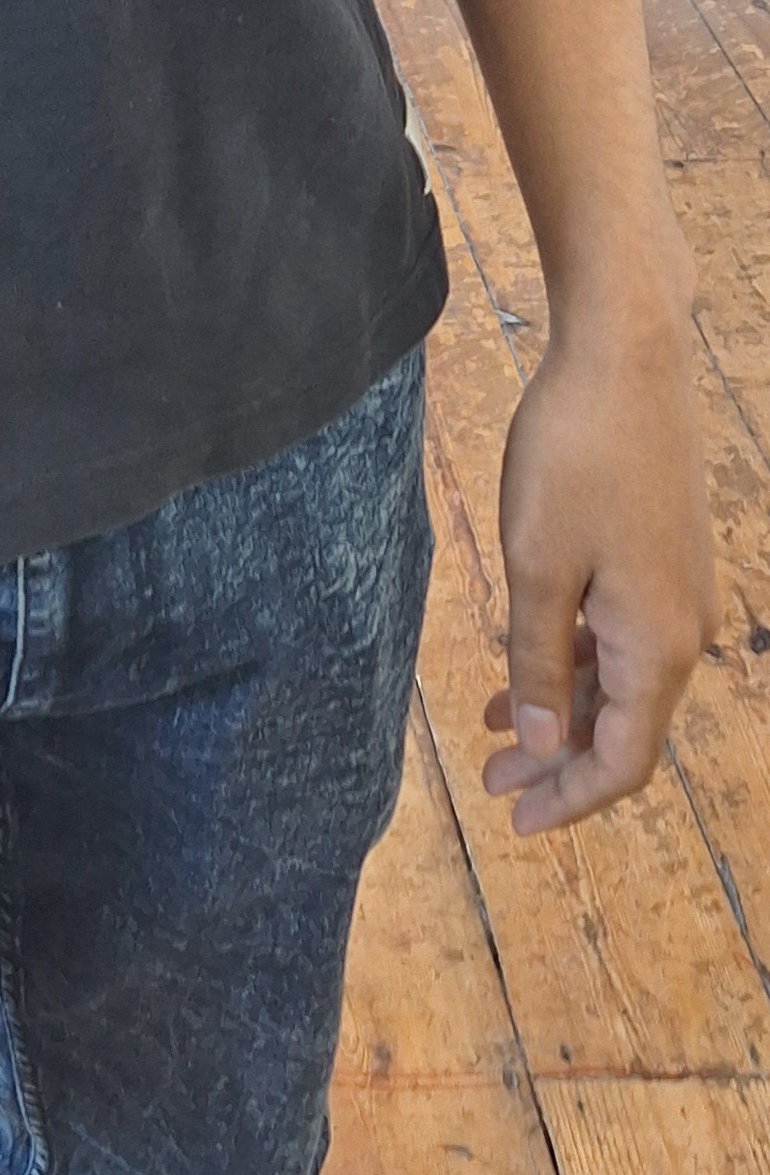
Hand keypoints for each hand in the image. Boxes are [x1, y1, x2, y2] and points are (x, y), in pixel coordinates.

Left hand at [481, 298, 717, 834]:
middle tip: (490, 782)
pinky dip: (574, 653)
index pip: (622, 761)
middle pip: (623, 725)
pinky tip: (524, 651)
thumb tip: (542, 746)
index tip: (513, 822)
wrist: (627, 353)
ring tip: (491, 724)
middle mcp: (684, 629)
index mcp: (659, 648)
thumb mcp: (537, 568)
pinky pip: (621, 630)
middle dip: (556, 759)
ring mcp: (678, 588)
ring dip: (559, 704)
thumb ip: (537, 663)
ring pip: (618, 676)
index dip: (568, 798)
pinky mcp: (664, 551)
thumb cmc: (575, 456)